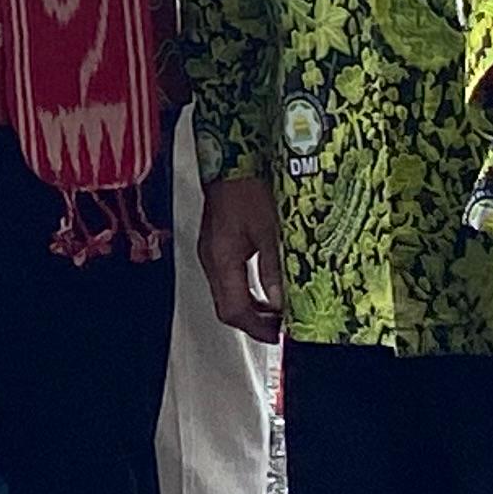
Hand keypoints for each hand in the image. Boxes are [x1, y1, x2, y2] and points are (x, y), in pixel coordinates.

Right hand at [197, 174, 287, 342]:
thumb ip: (273, 269)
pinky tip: (265, 289)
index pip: (234, 310)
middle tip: (281, 329)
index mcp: (221, 258)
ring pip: (227, 294)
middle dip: (254, 323)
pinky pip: (228, 279)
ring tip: (278, 313)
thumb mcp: (269, 230)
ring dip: (251, 308)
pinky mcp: (216, 243)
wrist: (232, 158)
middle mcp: (211, 258)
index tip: (280, 335)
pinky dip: (246, 291)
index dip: (258, 328)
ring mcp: (212, 250)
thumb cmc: (248, 186)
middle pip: (227, 306)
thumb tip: (281, 304)